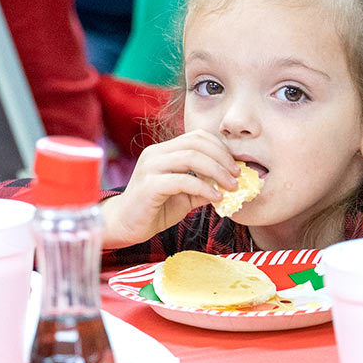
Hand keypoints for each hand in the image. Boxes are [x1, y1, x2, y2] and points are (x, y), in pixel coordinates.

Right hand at [102, 130, 239, 248]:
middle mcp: (155, 153)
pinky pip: (183, 180)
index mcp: (163, 151)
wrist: (124, 225)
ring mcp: (150, 167)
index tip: (235, 166)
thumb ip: (204, 186)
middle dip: (222, 158)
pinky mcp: (149, 185)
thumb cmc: (154, 209)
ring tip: (231, 187)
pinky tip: (216, 198)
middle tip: (238, 176)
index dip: (220, 148)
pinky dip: (204, 187)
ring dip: (217, 171)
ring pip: (191, 157)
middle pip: (196, 143)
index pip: (196, 137)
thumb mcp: (185, 195)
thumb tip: (231, 184)